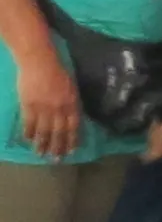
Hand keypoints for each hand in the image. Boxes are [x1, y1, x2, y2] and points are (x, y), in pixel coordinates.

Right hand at [9, 43, 78, 161]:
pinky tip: (28, 140)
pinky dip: (29, 132)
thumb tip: (71, 118)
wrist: (39, 62)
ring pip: (44, 130)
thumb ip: (71, 103)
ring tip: (40, 154)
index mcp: (72, 103)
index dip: (72, 140)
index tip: (71, 151)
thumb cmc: (57, 72)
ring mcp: (43, 108)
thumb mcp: (71, 88)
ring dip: (42, 144)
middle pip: (59, 132)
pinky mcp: (28, 105)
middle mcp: (59, 108)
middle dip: (58, 147)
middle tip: (56, 160)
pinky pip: (29, 123)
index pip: (74, 127)